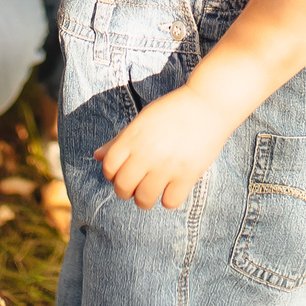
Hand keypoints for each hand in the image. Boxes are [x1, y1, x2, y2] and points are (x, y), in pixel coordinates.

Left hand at [96, 84, 231, 210]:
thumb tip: (97, 156)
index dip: (113, 174)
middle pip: (122, 188)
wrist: (208, 103)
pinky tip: (173, 188)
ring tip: (153, 189)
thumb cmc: (172, 110)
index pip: (108, 168)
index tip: (124, 171)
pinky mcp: (187, 174)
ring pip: (144, 200)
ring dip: (145, 198)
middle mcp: (146, 153)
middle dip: (126, 190)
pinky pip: (169, 202)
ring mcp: (166, 165)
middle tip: (137, 184)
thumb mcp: (142, 120)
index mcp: (132, 137)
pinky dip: (169, 199)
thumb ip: (119, 140)